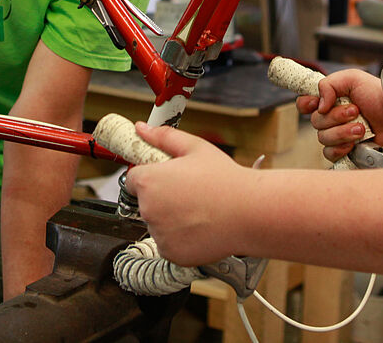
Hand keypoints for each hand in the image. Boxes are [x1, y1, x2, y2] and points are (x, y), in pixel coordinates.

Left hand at [124, 122, 247, 266]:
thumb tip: (142, 129)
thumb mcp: (195, 148)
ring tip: (199, 210)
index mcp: (149, 181)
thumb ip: (163, 137)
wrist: (250, 213)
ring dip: (171, 218)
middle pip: (145, 202)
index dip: (150, 176)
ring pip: (158, 224)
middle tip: (190, 193)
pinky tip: (201, 227)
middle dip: (162, 197)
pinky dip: (180, 238)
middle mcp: (148, 209)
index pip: (132, 179)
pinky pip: (168, 243)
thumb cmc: (225, 180)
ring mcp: (158, 234)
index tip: (167, 178)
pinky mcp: (170, 253)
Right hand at [296, 69, 382, 162]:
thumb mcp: (353, 79)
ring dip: (342, 132)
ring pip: (322, 138)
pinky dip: (341, 148)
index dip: (306, 104)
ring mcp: (338, 135)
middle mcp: (332, 117)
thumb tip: (318, 105)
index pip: (305, 103)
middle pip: (314, 122)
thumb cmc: (381, 96)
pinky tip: (356, 143)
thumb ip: (329, 84)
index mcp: (331, 99)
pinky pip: (330, 153)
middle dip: (335, 117)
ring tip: (362, 128)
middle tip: (356, 112)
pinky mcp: (346, 151)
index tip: (318, 103)